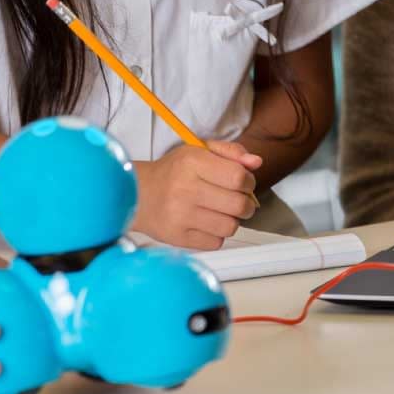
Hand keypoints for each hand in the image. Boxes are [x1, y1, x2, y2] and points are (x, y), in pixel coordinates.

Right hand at [133, 142, 262, 250]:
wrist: (137, 194)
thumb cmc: (172, 172)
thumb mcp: (197, 151)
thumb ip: (230, 152)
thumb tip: (256, 162)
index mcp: (192, 161)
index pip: (239, 177)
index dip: (248, 181)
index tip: (242, 183)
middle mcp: (186, 188)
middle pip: (239, 205)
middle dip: (245, 204)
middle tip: (236, 200)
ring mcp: (181, 215)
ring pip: (230, 226)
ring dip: (230, 220)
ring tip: (218, 212)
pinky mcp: (178, 237)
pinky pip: (216, 242)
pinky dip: (215, 234)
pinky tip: (204, 223)